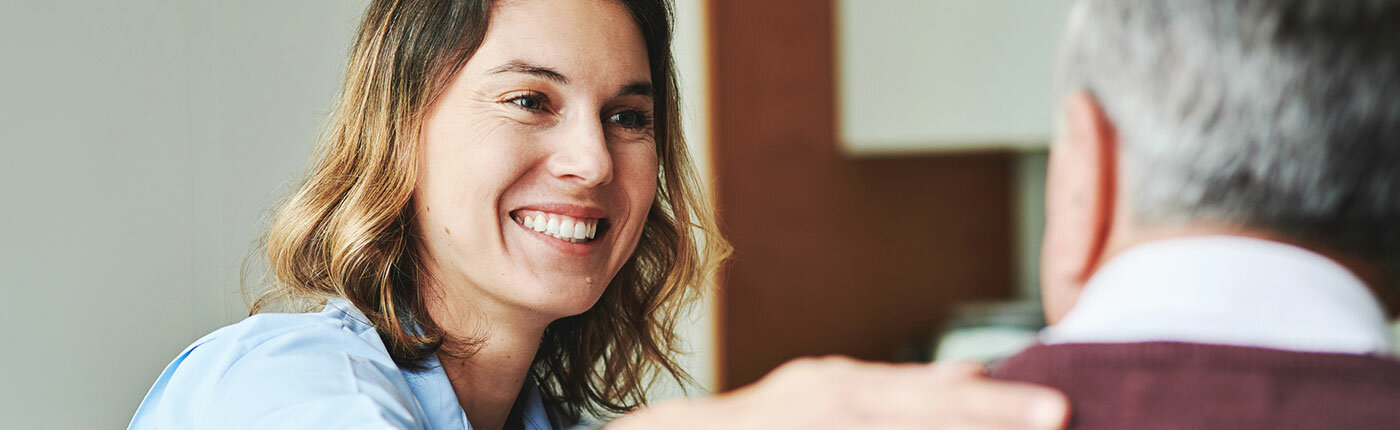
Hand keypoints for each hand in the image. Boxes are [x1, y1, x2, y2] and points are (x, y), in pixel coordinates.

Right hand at [610, 356, 1068, 429]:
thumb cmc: (772, 422)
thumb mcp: (831, 389)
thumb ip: (898, 387)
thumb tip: (969, 367)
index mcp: (842, 387)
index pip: (934, 396)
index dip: (997, 404)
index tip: (1055, 409)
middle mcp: (834, 405)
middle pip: (932, 416)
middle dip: (997, 420)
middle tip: (1059, 418)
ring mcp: (823, 428)